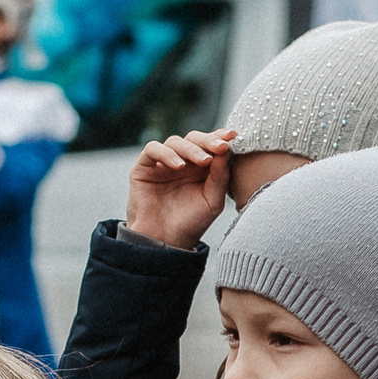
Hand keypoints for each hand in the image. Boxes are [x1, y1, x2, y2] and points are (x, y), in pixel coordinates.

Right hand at [126, 129, 234, 250]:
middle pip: (194, 138)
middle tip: (220, 147)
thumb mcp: (213, 201)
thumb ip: (220, 177)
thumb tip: (225, 150)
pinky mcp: (144, 167)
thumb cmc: (190, 224)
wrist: (165, 242)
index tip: (233, 135)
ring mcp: (162, 163)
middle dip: (208, 140)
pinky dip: (166, 153)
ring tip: (204, 162)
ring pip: (175, 141)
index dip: (220, 137)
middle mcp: (182, 162)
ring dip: (191, 149)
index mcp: (201, 168)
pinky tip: (179, 166)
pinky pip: (153, 149)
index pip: (210, 145)